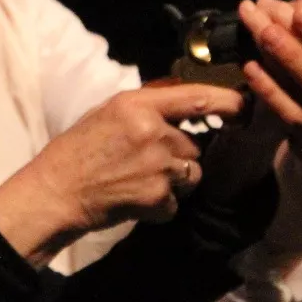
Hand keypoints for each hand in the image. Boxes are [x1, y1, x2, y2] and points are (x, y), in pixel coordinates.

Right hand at [0, 84, 243, 266]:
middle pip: (194, 145)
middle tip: (147, 161)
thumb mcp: (107, 111)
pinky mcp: (158, 199)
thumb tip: (184, 97)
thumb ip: (147, 104)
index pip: (196, 97)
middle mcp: (153, 132)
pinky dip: (160, 205)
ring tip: (138, 179)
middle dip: (180, 156)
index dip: (228, 102)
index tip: (245, 106)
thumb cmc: (77, 149)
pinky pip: (176, 201)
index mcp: (138, 105)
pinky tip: (133, 198)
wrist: (56, 192)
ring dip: (173, 180)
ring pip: (191, 174)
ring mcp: (158, 168)